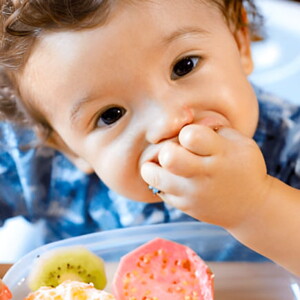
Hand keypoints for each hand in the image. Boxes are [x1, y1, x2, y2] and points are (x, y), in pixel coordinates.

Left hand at [141, 124, 272, 228]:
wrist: (251, 207)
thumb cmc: (241, 165)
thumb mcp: (238, 141)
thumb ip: (212, 127)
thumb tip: (182, 117)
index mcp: (222, 154)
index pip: (190, 136)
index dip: (186, 132)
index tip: (192, 138)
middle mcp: (205, 175)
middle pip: (168, 157)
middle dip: (165, 149)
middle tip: (173, 151)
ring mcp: (193, 194)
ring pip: (154, 176)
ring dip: (155, 165)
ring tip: (167, 164)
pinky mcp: (184, 206)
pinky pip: (158, 190)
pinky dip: (161, 181)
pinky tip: (174, 178)